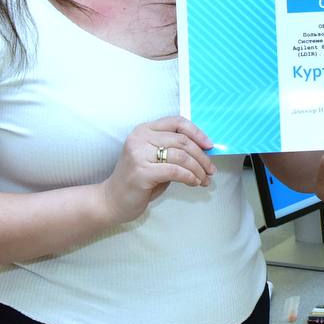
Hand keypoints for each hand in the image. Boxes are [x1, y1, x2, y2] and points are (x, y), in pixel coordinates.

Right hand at [101, 116, 216, 223]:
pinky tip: (194, 183)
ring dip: (198, 169)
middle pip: (182, 140)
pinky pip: (175, 171)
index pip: (177, 122)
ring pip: (181, 156)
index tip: (210, 146)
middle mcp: (140, 138)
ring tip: (204, 179)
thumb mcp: (156, 158)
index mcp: (144, 130)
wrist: (112, 200)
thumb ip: (173, 150)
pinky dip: (189, 177)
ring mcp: (139, 154)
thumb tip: (204, 151)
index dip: (197, 133)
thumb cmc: (139, 180)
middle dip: (202, 156)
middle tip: (211, 169)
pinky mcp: (142, 172)